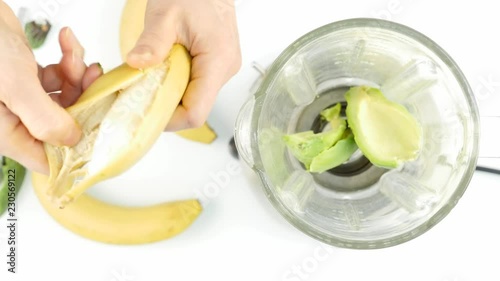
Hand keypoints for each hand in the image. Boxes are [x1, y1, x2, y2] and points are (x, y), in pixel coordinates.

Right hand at [0, 2, 101, 173]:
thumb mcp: (15, 87)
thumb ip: (45, 119)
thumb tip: (72, 140)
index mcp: (9, 134)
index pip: (48, 160)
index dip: (75, 150)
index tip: (101, 131)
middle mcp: (17, 120)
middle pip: (65, 125)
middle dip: (82, 100)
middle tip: (92, 78)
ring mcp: (23, 99)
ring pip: (66, 98)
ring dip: (76, 76)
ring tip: (71, 56)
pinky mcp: (28, 78)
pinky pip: (58, 78)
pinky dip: (66, 62)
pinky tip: (65, 43)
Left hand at [126, 0, 241, 130]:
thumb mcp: (166, 14)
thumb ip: (152, 42)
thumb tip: (135, 64)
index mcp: (218, 61)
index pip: (195, 112)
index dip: (169, 119)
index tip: (143, 111)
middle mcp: (225, 71)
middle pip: (194, 109)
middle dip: (165, 107)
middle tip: (138, 95)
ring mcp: (222, 70)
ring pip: (194, 99)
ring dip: (169, 95)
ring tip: (149, 80)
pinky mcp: (216, 67)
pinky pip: (195, 87)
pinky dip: (175, 85)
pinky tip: (161, 72)